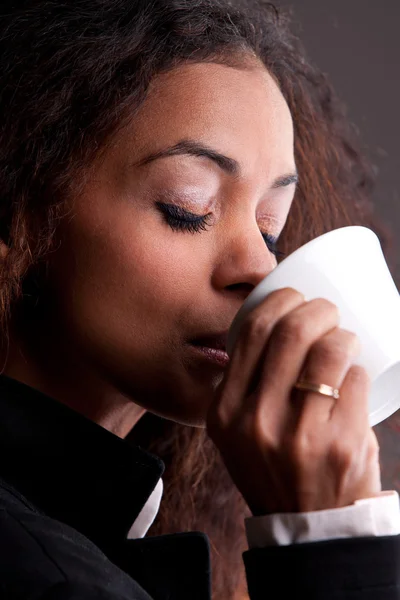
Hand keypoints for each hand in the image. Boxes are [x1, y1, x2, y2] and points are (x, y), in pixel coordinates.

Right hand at [206, 287, 380, 515]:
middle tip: (327, 310)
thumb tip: (272, 329)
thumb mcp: (236, 433)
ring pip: (328, 351)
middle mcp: (256, 421)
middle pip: (290, 332)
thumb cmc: (273, 469)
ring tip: (345, 338)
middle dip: (316, 307)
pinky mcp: (341, 445)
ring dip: (343, 333)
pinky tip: (355, 373)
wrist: (305, 529)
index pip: (252, 333)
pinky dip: (358, 367)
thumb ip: (242, 389)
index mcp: (224, 412)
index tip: (294, 298)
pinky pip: (354, 380)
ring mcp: (299, 435)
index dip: (278, 301)